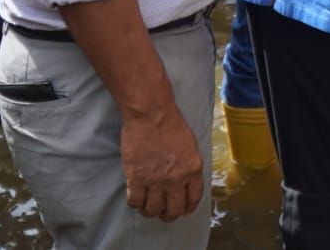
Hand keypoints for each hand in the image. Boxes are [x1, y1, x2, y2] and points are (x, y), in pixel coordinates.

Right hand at [121, 104, 203, 220]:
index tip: (183, 210)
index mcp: (193, 170)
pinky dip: (136, 203)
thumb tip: (185, 180)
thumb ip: (189, 166)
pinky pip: (135, 202)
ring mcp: (155, 181)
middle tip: (163, 212)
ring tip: (148, 206)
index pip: (194, 198)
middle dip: (169, 215)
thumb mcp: (190, 146)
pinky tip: (136, 198)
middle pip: (174, 210)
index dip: (188, 208)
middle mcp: (176, 180)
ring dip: (151, 211)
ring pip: (153, 210)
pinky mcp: (136, 179)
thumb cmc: (171, 124)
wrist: (151, 115)